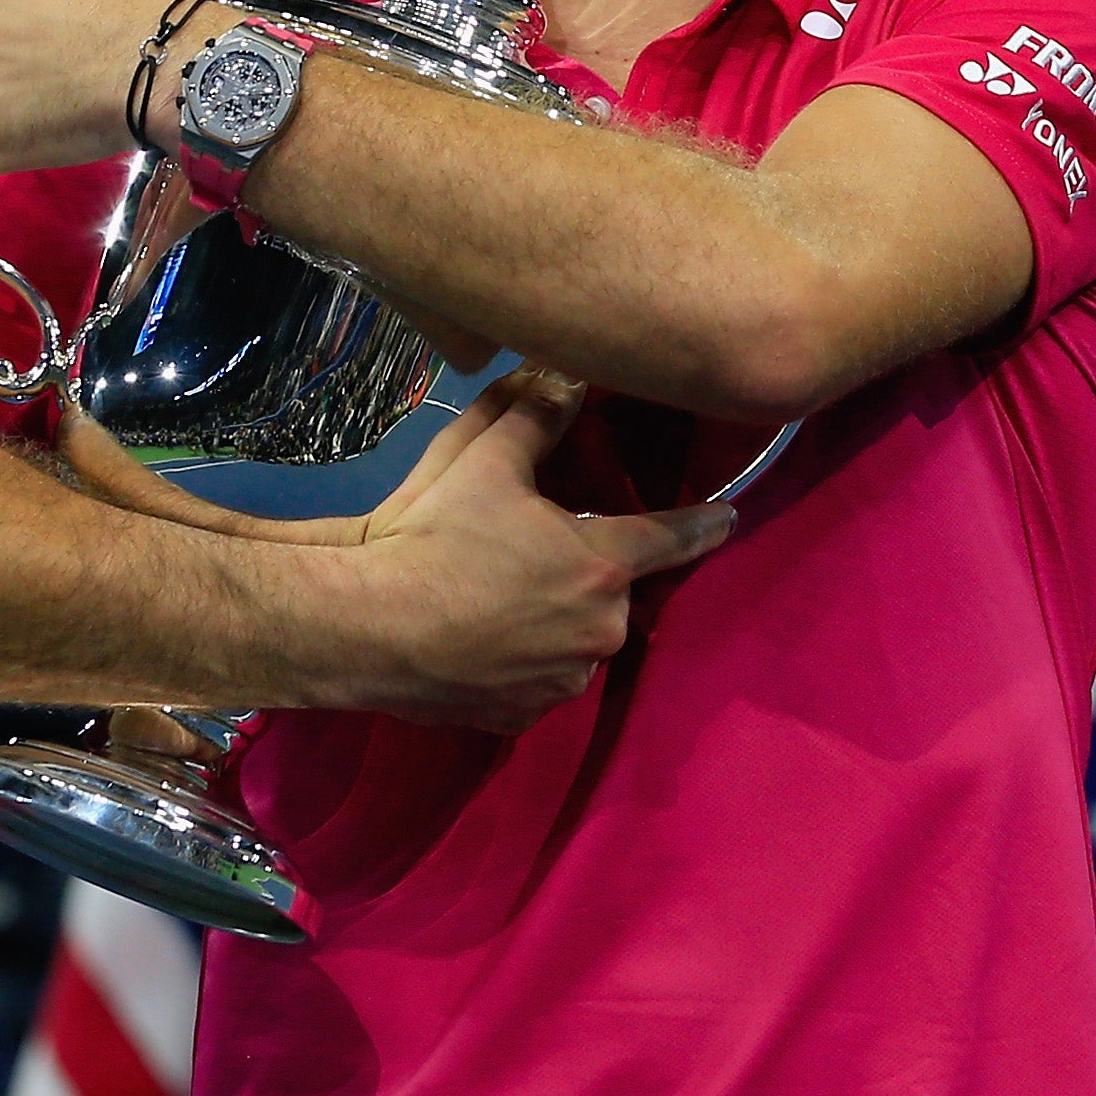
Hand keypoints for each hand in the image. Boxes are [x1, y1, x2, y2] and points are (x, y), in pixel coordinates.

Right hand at [343, 366, 734, 731]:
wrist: (368, 628)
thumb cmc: (434, 537)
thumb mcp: (483, 460)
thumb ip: (535, 415)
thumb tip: (569, 377)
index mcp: (604, 564)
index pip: (672, 537)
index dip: (701, 524)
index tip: (727, 518)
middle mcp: (601, 629)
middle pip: (611, 590)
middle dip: (585, 571)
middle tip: (529, 554)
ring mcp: (564, 680)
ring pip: (576, 639)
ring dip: (555, 620)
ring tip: (495, 598)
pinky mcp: (524, 718)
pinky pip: (537, 681)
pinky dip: (520, 662)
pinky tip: (480, 641)